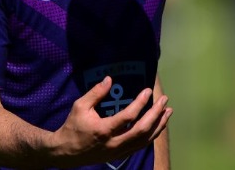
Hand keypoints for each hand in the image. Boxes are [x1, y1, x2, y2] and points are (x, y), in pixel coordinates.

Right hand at [48, 76, 172, 167]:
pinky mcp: (120, 155)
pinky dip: (151, 136)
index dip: (140, 103)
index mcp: (104, 130)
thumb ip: (95, 93)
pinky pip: (140, 146)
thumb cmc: (73, 126)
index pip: (128, 117)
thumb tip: (109, 79)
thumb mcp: (80, 106)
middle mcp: (114, 143)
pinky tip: (157, 126)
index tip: (148, 91)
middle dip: (156, 115)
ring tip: (167, 113)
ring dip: (158, 126)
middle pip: (142, 130)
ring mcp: (118, 151)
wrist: (66, 152)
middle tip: (165, 101)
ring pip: (144, 141)